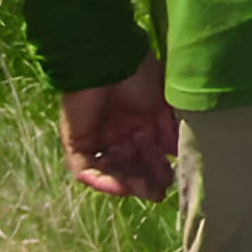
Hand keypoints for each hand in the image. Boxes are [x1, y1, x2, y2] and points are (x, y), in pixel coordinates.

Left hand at [59, 54, 178, 199]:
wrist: (110, 58)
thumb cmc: (140, 74)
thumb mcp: (163, 102)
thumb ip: (168, 129)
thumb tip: (175, 153)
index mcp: (138, 123)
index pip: (149, 153)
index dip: (160, 168)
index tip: (174, 179)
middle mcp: (117, 133)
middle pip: (130, 165)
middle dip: (145, 180)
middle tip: (159, 193)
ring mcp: (96, 138)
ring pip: (111, 170)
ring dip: (127, 184)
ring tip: (144, 192)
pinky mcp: (76, 141)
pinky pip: (85, 167)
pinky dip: (100, 179)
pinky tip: (119, 186)